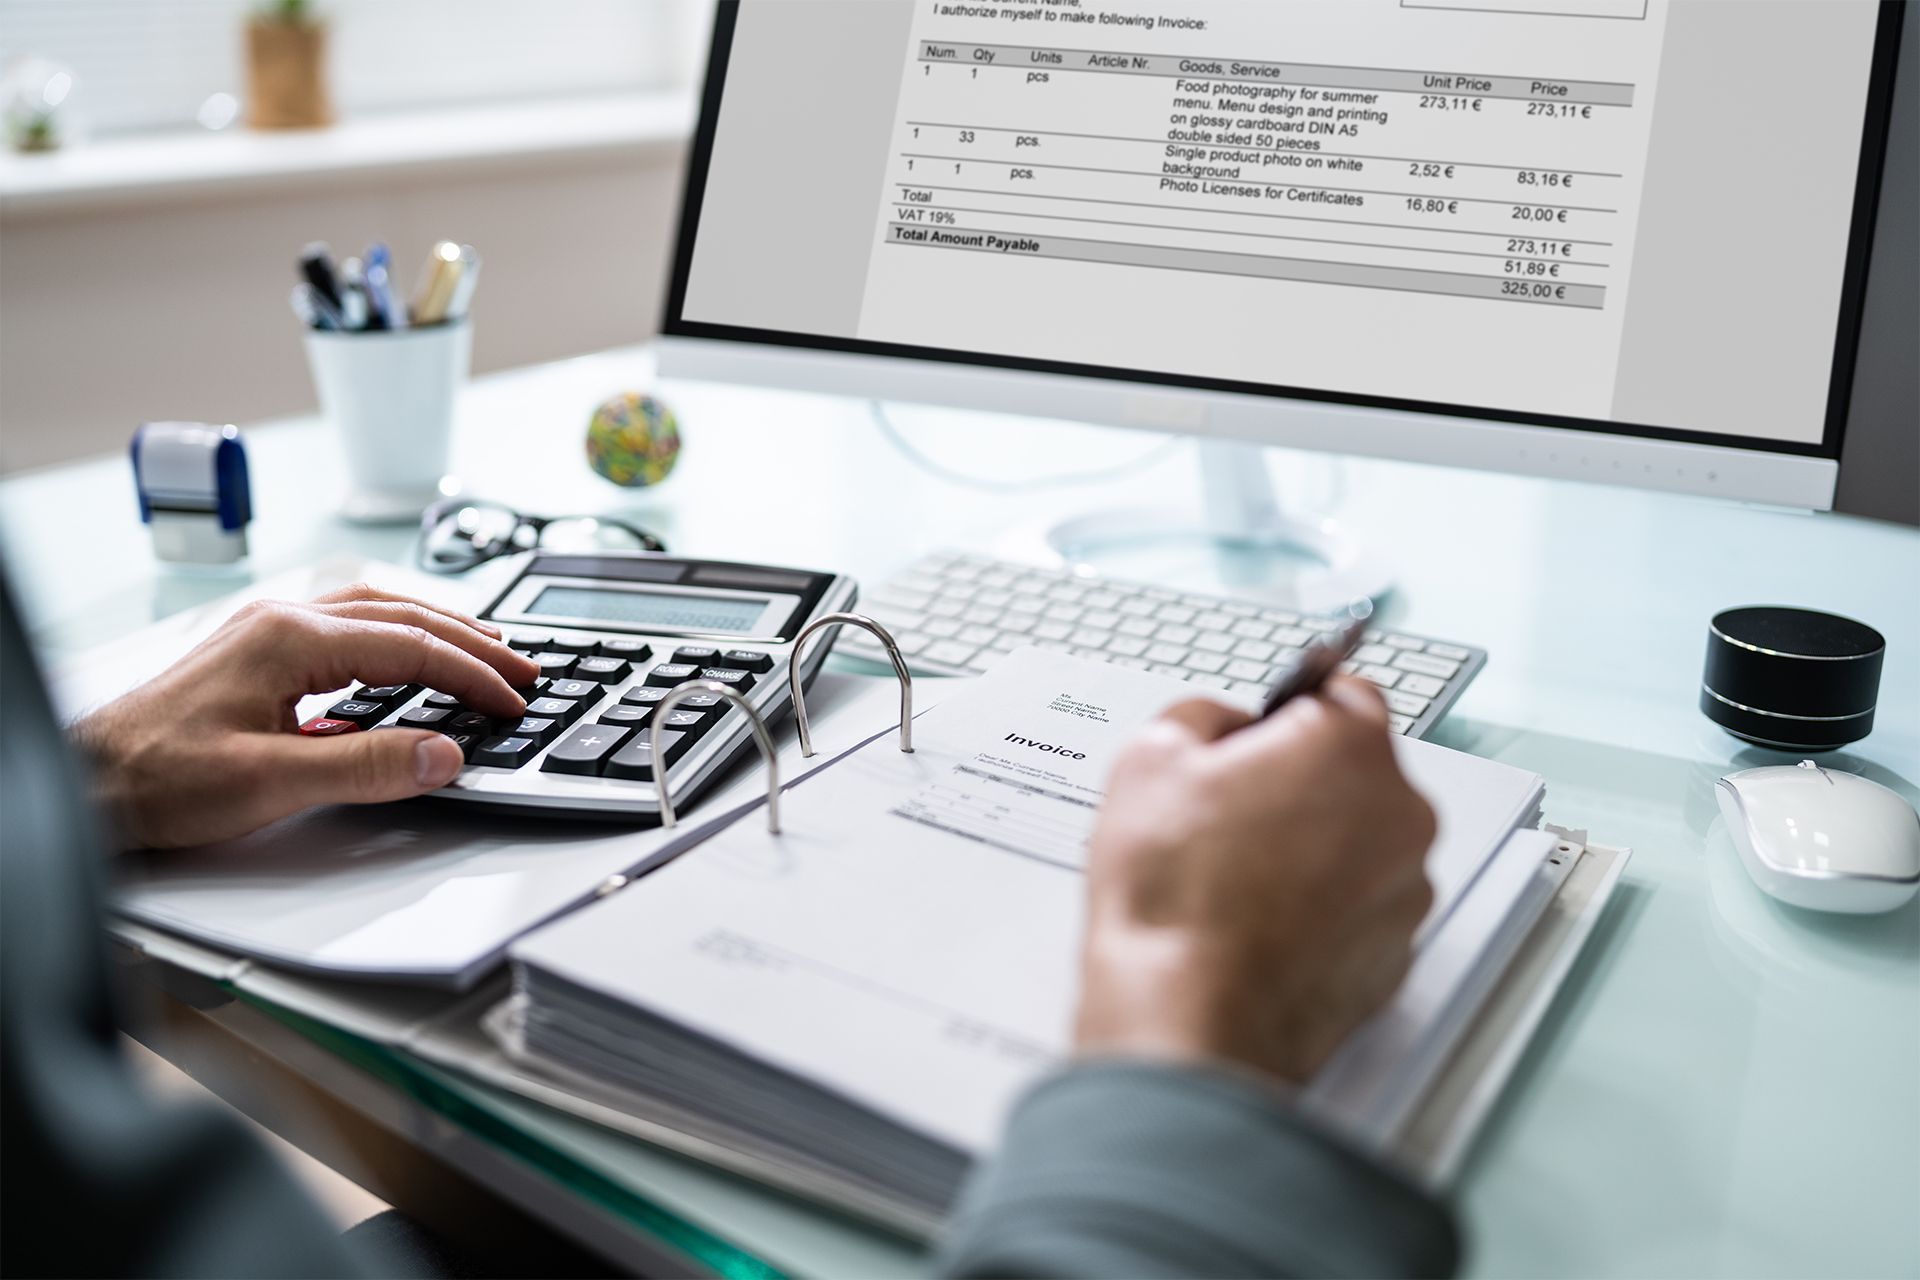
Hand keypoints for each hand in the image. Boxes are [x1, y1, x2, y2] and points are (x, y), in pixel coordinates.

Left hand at [71, 584, 538, 848]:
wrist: (84, 781)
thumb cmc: (155, 779)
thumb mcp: (269, 782)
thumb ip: (365, 766)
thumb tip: (444, 753)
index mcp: (290, 638)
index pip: (411, 647)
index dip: (472, 676)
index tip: (514, 701)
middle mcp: (282, 621)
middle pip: (403, 616)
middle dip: (472, 643)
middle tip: (525, 669)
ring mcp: (268, 633)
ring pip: (376, 613)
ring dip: (438, 631)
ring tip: (485, 652)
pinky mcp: (258, 654)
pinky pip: (348, 627)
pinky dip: (398, 638)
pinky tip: (409, 660)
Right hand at [1074, 677, 1436, 1085]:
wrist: (1191, 1017)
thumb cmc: (1175, 897)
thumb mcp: (1150, 757)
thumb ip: (1202, 715)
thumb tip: (1224, 725)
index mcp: (1349, 749)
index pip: (1344, 689)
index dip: (1290, 707)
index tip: (1264, 725)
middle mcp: (1400, 814)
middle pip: (1354, 770)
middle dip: (1298, 781)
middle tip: (1227, 810)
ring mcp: (1406, 890)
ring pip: (1358, 841)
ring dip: (1312, 846)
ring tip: (1235, 876)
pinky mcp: (1397, 954)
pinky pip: (1359, 906)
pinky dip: (1320, 907)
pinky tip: (1258, 922)